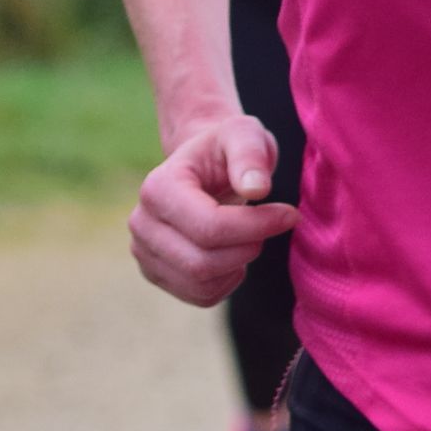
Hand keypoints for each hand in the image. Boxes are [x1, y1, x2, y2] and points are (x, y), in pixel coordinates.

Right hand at [129, 114, 297, 306]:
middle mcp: (141, 222)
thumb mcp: (244, 135)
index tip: (290, 213)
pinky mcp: (155, 272)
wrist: (202, 167)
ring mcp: (143, 250)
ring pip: (200, 283)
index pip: (208, 227)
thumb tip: (256, 189)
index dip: (257, 227)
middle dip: (248, 248)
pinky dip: (226, 282)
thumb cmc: (225, 149)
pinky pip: (200, 296)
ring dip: (238, 266)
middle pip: (203, 262)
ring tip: (247, 237)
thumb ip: (251, 155)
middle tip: (268, 225)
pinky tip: (233, 255)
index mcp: (157, 187)